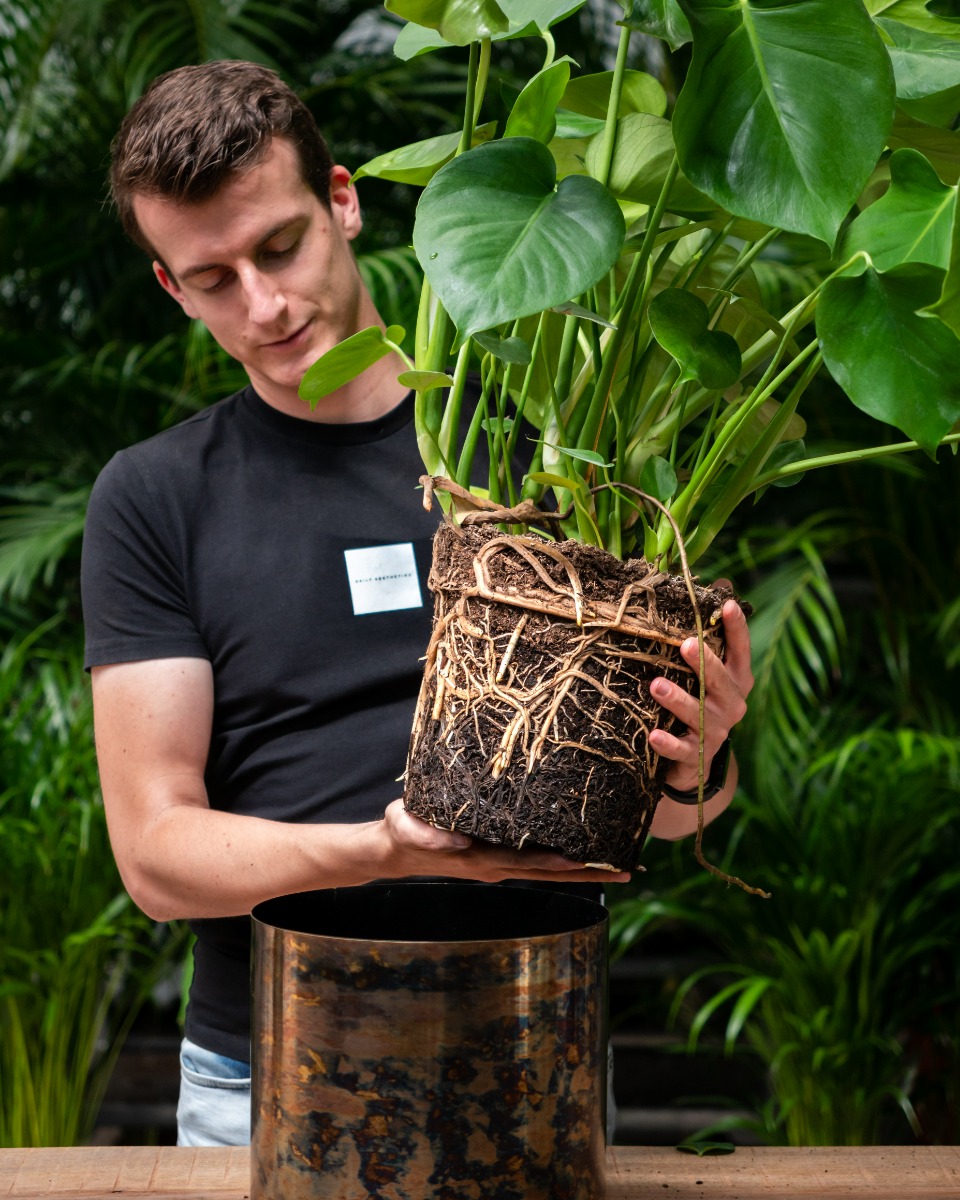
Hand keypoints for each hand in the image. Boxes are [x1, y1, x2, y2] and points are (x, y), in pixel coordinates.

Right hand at [377, 799, 630, 883]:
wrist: (397, 848)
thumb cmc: (403, 832)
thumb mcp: (407, 827)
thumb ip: (427, 833)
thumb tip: (456, 839)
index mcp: (481, 860)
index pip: (527, 862)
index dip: (555, 862)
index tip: (585, 860)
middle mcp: (499, 866)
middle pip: (552, 873)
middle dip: (591, 873)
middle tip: (629, 870)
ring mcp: (503, 864)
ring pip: (552, 870)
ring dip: (588, 870)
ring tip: (624, 864)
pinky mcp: (502, 856)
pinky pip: (541, 860)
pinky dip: (567, 858)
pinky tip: (588, 851)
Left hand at [649, 588, 752, 794]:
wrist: (696, 763)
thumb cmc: (699, 702)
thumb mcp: (708, 671)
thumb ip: (713, 633)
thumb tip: (721, 581)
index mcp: (736, 679)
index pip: (740, 650)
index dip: (736, 628)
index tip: (727, 604)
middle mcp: (731, 703)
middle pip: (721, 681)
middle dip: (705, 663)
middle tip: (686, 645)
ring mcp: (716, 731)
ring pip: (698, 713)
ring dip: (677, 699)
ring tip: (655, 685)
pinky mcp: (696, 756)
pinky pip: (682, 749)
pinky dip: (667, 743)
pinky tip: (652, 734)